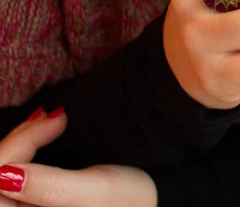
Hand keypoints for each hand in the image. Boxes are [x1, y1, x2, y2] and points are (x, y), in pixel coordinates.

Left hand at [0, 109, 155, 206]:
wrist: (152, 204)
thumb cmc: (132, 202)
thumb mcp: (97, 192)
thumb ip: (50, 187)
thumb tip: (4, 173)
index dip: (18, 145)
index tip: (56, 119)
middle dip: (19, 139)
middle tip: (52, 115)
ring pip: (3, 169)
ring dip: (22, 140)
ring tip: (51, 119)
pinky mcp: (31, 201)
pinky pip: (12, 171)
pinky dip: (25, 147)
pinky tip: (42, 132)